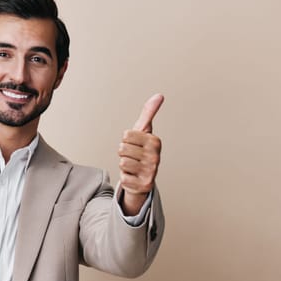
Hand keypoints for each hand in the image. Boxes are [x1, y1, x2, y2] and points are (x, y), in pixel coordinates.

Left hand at [118, 94, 163, 215]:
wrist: (143, 176)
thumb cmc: (141, 150)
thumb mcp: (144, 131)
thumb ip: (149, 112)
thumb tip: (158, 95)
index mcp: (155, 141)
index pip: (126, 135)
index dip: (126, 140)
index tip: (135, 144)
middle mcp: (156, 157)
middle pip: (122, 148)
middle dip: (124, 152)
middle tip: (133, 156)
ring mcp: (151, 171)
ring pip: (122, 162)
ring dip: (124, 165)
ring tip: (133, 166)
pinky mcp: (145, 185)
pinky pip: (123, 177)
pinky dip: (125, 177)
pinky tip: (134, 177)